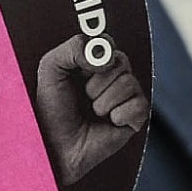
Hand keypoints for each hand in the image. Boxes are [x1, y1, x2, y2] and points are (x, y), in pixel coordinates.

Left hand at [32, 34, 145, 184]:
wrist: (56, 146)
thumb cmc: (52, 110)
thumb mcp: (51, 68)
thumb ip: (74, 47)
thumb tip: (103, 52)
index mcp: (92, 63)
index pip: (108, 43)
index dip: (97, 55)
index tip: (83, 69)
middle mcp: (111, 77)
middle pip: (121, 61)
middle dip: (97, 81)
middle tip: (85, 95)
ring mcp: (125, 97)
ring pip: (130, 82)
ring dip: (105, 101)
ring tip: (93, 112)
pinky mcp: (136, 117)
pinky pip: (140, 105)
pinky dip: (120, 115)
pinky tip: (109, 122)